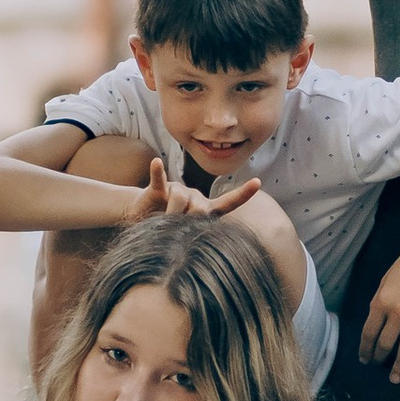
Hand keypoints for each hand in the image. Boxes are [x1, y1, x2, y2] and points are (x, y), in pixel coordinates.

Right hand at [126, 160, 259, 225]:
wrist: (142, 221)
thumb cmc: (169, 230)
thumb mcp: (185, 235)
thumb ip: (194, 233)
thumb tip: (194, 238)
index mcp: (206, 210)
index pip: (228, 202)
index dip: (243, 194)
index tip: (258, 182)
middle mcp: (195, 197)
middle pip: (200, 208)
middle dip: (188, 223)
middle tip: (177, 233)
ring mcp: (177, 191)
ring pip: (180, 199)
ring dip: (170, 215)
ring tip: (161, 224)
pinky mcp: (158, 189)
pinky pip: (160, 179)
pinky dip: (158, 172)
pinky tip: (156, 162)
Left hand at [356, 232, 399, 379]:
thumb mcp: (386, 280)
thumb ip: (380, 301)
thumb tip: (375, 321)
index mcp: (381, 302)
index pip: (369, 333)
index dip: (365, 349)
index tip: (364, 359)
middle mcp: (398, 312)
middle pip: (385, 343)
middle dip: (379, 358)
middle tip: (378, 367)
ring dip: (399, 365)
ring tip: (395, 378)